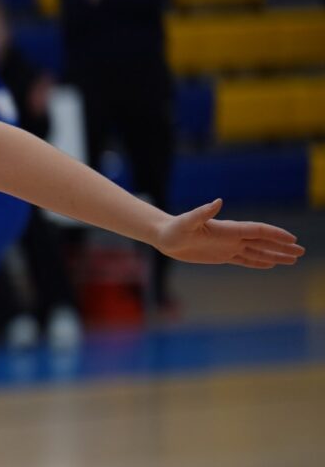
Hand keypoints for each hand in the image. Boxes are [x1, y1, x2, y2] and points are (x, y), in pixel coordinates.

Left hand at [152, 199, 304, 268]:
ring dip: (275, 255)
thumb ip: (203, 212)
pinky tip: (271, 264)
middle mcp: (232, 237)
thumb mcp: (187, 221)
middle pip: (263, 241)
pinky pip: (244, 259)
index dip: (275, 235)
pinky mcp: (221, 256)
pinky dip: (258, 262)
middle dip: (282, 246)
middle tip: (301, 251)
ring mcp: (228, 246)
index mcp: (228, 229)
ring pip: (257, 251)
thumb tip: (218, 201)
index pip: (258, 231)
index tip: (292, 239)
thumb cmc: (174, 228)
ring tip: (293, 259)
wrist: (165, 236)